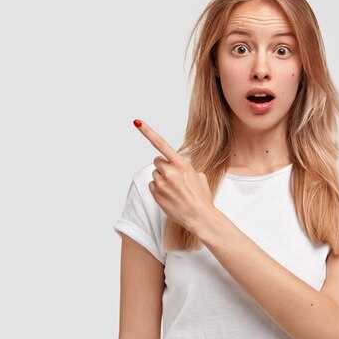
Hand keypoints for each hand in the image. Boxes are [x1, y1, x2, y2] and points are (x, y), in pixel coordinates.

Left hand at [133, 119, 214, 236]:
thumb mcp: (199, 176)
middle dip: (163, 167)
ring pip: (155, 174)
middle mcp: (170, 171)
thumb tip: (179, 167)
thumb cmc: (202, 197)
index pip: (161, 144)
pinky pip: (152, 186)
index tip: (137, 122)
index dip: (147, 132)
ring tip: (174, 190)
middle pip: (157, 161)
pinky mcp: (156, 194)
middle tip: (174, 177)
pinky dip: (159, 189)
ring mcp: (162, 183)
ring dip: (162, 179)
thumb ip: (186, 167)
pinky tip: (170, 196)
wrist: (200, 217)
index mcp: (182, 164)